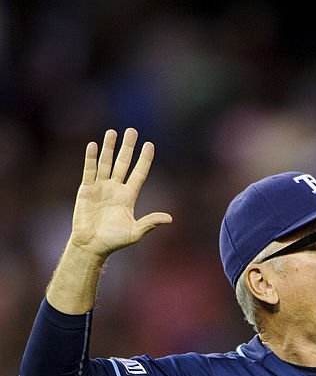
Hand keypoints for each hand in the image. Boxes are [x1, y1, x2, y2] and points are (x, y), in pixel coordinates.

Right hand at [69, 128, 172, 261]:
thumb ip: (150, 223)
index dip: (144, 160)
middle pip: (123, 163)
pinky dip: (91, 158)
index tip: (150, 145)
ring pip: (106, 163)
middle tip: (132, 131)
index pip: (139, 173)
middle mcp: (115, 189)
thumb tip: (170, 218)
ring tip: (113, 132)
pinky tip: (93, 145)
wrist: (92, 245)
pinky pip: (89, 170)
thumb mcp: (135, 232)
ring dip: (109, 148)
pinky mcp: (86, 189)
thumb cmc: (114, 241)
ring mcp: (100, 187)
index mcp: (129, 197)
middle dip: (128, 147)